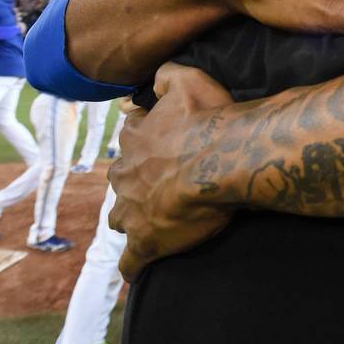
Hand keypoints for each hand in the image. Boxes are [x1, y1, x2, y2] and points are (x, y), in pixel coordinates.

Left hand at [108, 63, 236, 281]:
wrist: (223, 159)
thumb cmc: (209, 119)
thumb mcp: (188, 79)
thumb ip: (167, 74)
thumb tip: (156, 78)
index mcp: (136, 138)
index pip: (132, 137)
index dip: (148, 141)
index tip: (166, 144)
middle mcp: (125, 173)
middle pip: (121, 180)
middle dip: (135, 182)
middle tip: (164, 184)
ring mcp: (132, 210)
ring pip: (120, 218)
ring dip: (132, 219)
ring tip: (153, 222)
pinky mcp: (146, 242)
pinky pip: (131, 261)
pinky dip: (134, 266)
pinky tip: (139, 269)